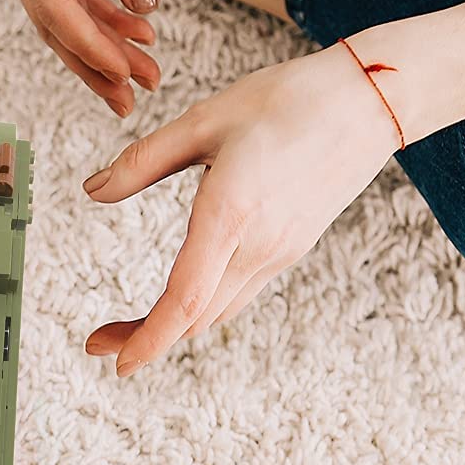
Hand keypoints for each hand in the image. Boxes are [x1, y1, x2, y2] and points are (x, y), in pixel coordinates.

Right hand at [0, 0, 161, 113]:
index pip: (59, 11)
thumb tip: (148, 6)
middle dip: (97, 62)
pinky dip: (93, 13)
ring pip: (57, 14)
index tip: (131, 76)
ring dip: (97, 44)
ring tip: (142, 72)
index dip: (96, 48)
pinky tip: (129, 27)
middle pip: (54, 25)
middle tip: (138, 97)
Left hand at [82, 46, 400, 372]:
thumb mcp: (202, 120)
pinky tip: (180, 297)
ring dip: (173, 325)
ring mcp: (280, 250)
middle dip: (145, 337)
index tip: (117, 364)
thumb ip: (143, 162)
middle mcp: (259, 244)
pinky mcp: (291, 246)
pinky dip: (202, 306)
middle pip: (195, 317)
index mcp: (231, 213)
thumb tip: (92, 191)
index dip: (148, 338)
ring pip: (217, 310)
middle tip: (96, 343)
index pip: (185, 298)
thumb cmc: (286, 100)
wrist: (371, 100)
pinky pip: (239, 292)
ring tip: (129, 327)